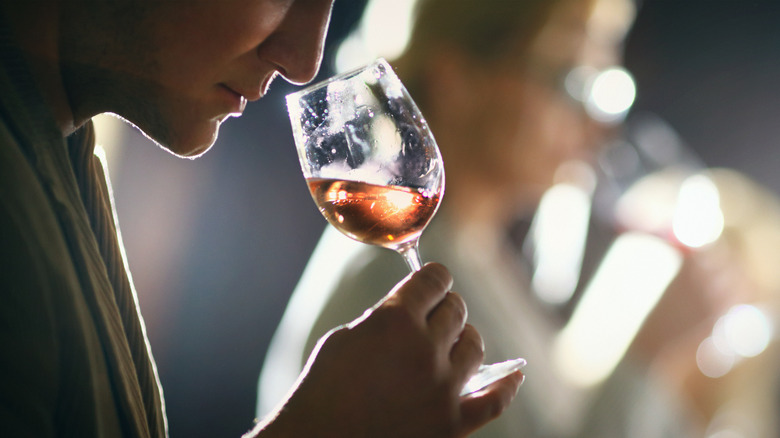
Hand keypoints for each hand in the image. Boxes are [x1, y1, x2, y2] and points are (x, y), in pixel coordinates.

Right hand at [249, 263, 522, 437]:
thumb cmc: (321, 390)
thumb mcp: (344, 338)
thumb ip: (383, 319)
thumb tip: (410, 312)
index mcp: (396, 320)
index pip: (434, 279)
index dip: (433, 277)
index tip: (433, 280)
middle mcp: (426, 349)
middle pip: (456, 310)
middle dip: (446, 306)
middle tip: (436, 312)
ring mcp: (443, 389)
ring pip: (474, 347)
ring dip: (464, 338)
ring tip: (454, 342)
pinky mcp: (452, 425)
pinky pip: (494, 400)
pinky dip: (507, 384)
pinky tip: (514, 374)